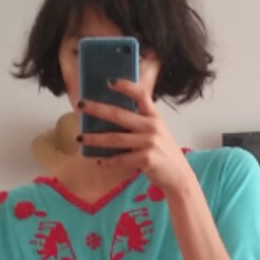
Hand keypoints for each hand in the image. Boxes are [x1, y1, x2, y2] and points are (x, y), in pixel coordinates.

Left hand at [78, 80, 193, 194]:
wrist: (179, 177)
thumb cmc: (163, 154)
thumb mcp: (157, 133)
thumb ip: (140, 124)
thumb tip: (111, 120)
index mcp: (154, 117)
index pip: (141, 94)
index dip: (126, 86)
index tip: (109, 82)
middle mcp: (152, 127)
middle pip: (119, 115)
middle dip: (97, 109)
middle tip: (80, 106)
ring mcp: (149, 143)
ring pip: (115, 138)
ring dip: (95, 139)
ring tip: (80, 138)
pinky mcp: (146, 160)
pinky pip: (121, 159)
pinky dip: (108, 161)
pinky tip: (99, 161)